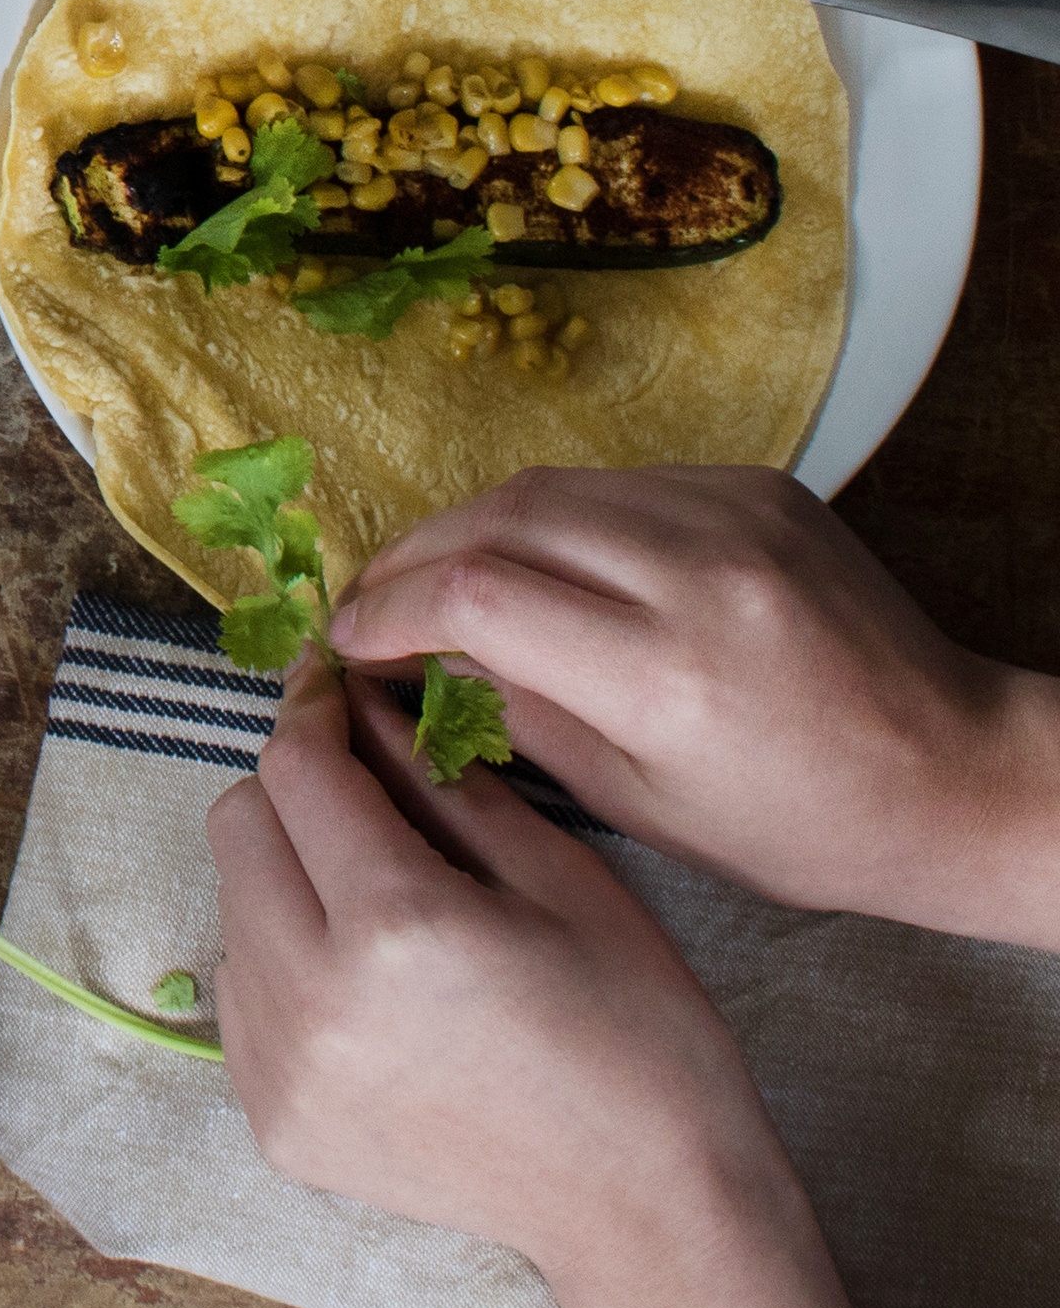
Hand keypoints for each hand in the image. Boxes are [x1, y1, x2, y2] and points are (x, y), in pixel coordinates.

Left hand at [212, 656, 846, 1307]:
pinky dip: (285, 959)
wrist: (647, 1212)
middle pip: (240, 824)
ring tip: (377, 901)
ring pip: (233, 902)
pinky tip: (367, 981)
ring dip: (287, 875)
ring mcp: (282, 1070)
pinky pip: (242, 990)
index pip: (298, 767)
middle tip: (365, 797)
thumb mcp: (559, 877)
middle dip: (295, 789)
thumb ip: (441, 777)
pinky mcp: (274, 1121)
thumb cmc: (636, 1035)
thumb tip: (362, 697)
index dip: (315, 711)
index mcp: (396, 925)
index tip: (335, 689)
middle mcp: (313, 998)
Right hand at [333, 464, 1059, 952]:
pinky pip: (615, 481)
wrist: (958, 771)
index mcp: (670, 675)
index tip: (348, 642)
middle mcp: (698, 574)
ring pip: (547, 486)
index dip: (388, 609)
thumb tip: (416, 658)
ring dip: (468, 524)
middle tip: (367, 600)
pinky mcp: (756, 484)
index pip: (478, 597)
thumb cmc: (803, 827)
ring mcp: (733, 514)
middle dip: (410, 556)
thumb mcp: (647, 808)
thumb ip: (524, 718)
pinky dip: (553, 514)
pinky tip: (537, 557)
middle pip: (497, 520)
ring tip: (430, 572)